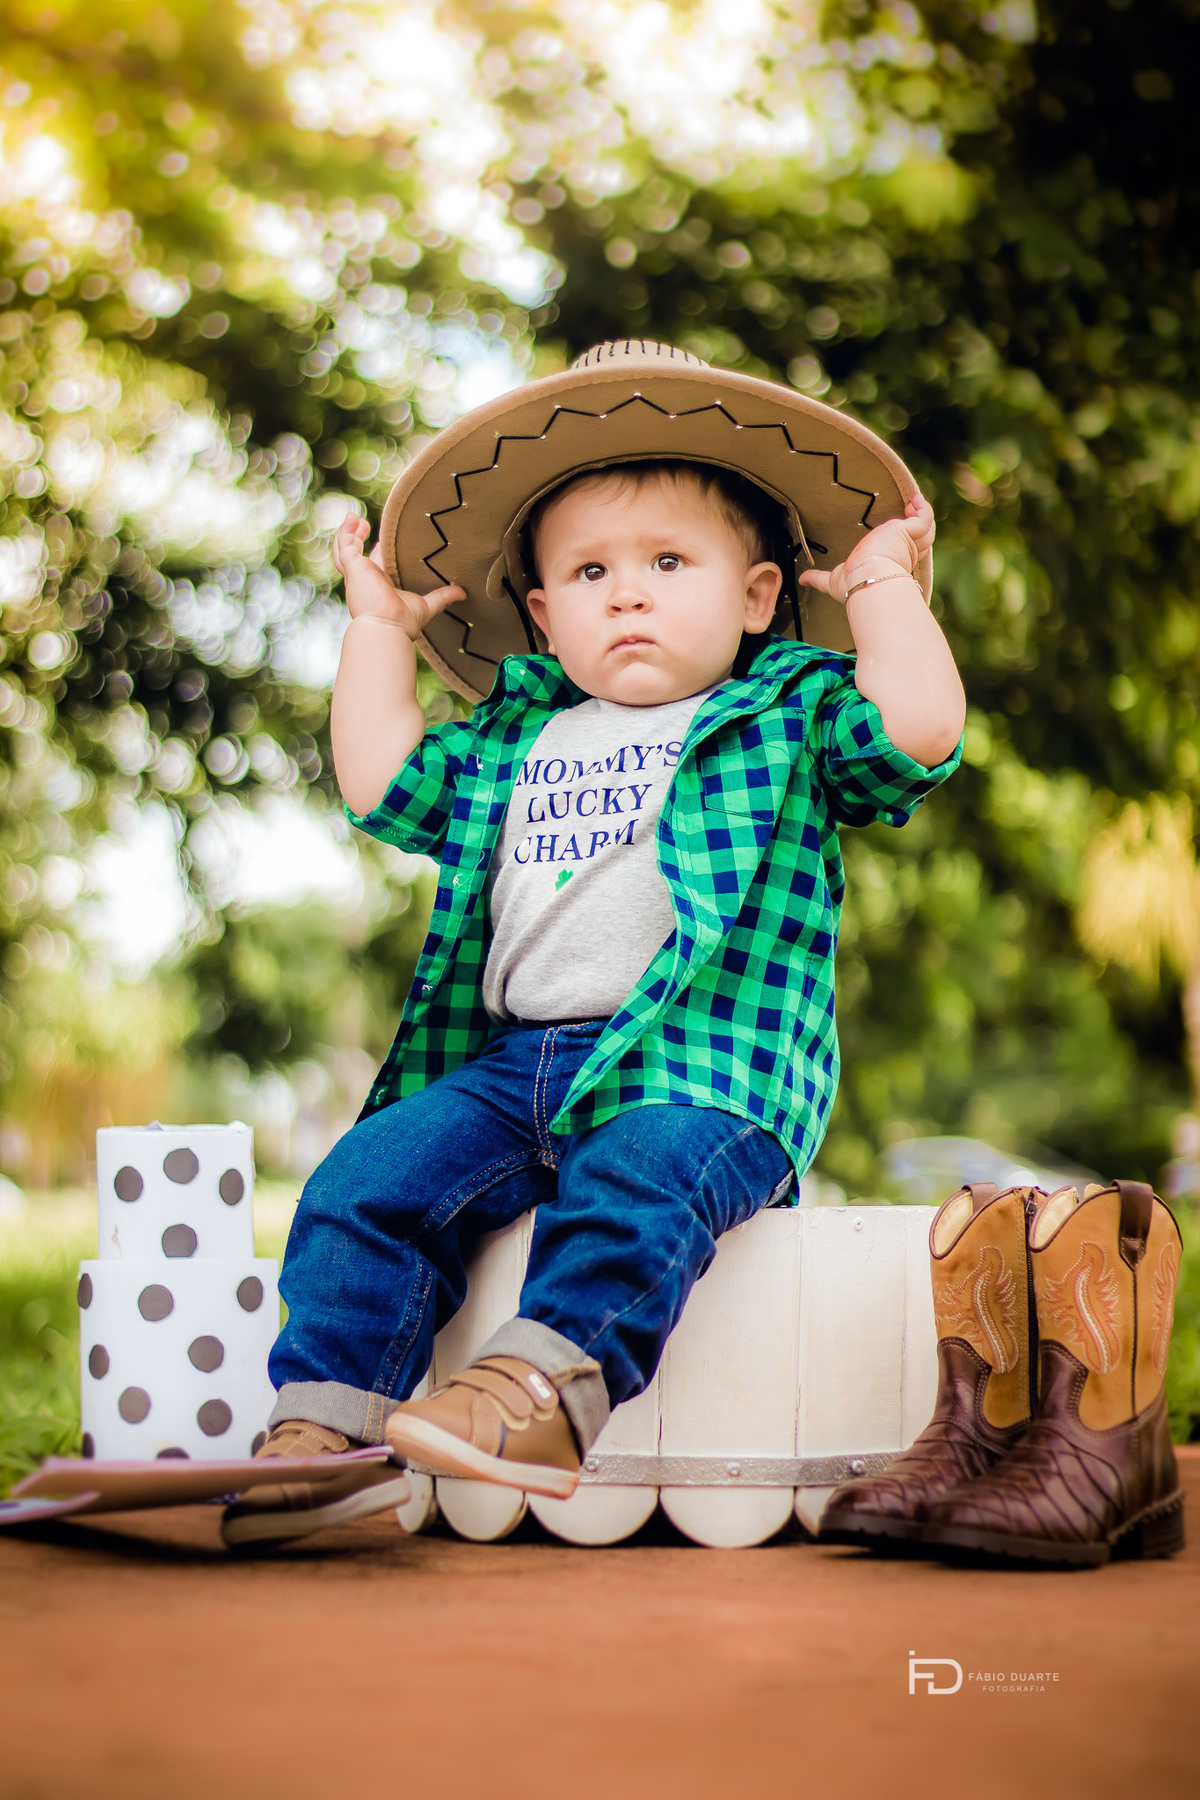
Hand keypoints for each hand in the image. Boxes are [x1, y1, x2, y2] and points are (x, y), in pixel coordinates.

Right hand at [334, 514, 463, 637]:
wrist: (387, 626)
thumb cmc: (403, 622)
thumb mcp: (426, 606)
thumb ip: (442, 597)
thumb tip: (463, 593)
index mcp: (379, 587)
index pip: (375, 567)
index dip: (377, 554)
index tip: (381, 543)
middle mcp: (365, 581)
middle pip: (355, 557)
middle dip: (357, 540)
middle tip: (363, 525)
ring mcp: (357, 574)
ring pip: (345, 549)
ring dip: (348, 533)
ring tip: (355, 517)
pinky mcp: (354, 568)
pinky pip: (344, 545)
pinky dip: (346, 531)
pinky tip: (353, 518)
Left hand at [798, 493, 934, 606]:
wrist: (866, 579)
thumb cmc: (851, 584)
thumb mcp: (832, 580)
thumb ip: (819, 578)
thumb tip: (802, 580)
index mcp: (888, 565)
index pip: (901, 552)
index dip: (902, 542)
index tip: (895, 532)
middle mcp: (902, 555)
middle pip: (917, 539)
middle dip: (914, 525)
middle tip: (908, 511)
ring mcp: (908, 543)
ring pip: (924, 529)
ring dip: (919, 514)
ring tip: (913, 502)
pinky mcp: (911, 532)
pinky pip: (925, 518)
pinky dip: (923, 508)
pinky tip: (915, 499)